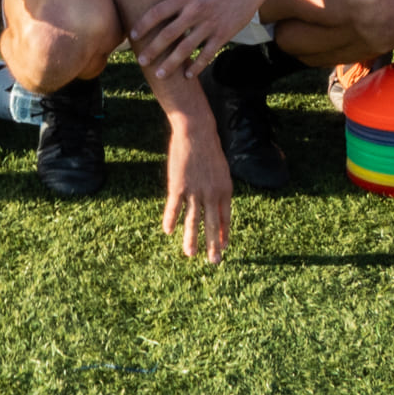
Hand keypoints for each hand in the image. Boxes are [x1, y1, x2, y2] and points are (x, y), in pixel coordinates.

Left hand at [130, 0, 261, 83]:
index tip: (133, 36)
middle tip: (141, 61)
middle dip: (152, 50)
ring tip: (160, 74)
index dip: (143, 25)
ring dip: (171, 64)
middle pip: (168, 34)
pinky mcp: (223, 34)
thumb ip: (181, 3)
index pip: (158, 12)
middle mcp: (196, 10)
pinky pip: (206, 55)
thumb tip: (161, 17)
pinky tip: (187, 75)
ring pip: (185, 49)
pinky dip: (196, 67)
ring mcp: (210, 24)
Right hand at [162, 116, 233, 262]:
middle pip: (212, 224)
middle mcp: (212, 193)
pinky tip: (167, 231)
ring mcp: (195, 191)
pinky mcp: (179, 186)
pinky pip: (174, 207)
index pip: (226, 217)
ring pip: (193, 220)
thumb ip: (219, 188)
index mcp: (225, 190)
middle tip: (214, 262)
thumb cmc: (209, 149)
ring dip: (191, 239)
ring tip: (190, 254)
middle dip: (213, 245)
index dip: (224, 233)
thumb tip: (218, 203)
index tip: (224, 247)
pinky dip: (170, 219)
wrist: (197, 132)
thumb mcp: (221, 170)